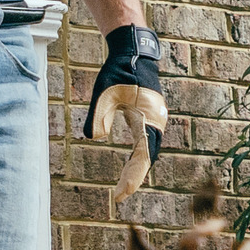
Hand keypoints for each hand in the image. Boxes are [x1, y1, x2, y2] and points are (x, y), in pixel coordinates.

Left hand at [84, 24, 167, 198]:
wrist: (134, 53)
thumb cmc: (119, 71)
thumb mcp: (104, 92)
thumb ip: (99, 115)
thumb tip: (94, 137)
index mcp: (146, 118)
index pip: (141, 157)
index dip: (132, 178)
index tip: (120, 194)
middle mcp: (155, 122)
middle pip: (147, 159)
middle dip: (134, 178)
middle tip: (119, 196)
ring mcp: (155, 121)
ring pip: (149, 152)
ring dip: (138, 170)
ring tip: (124, 186)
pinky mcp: (151, 118)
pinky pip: (147, 143)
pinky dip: (140, 158)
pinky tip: (131, 166)